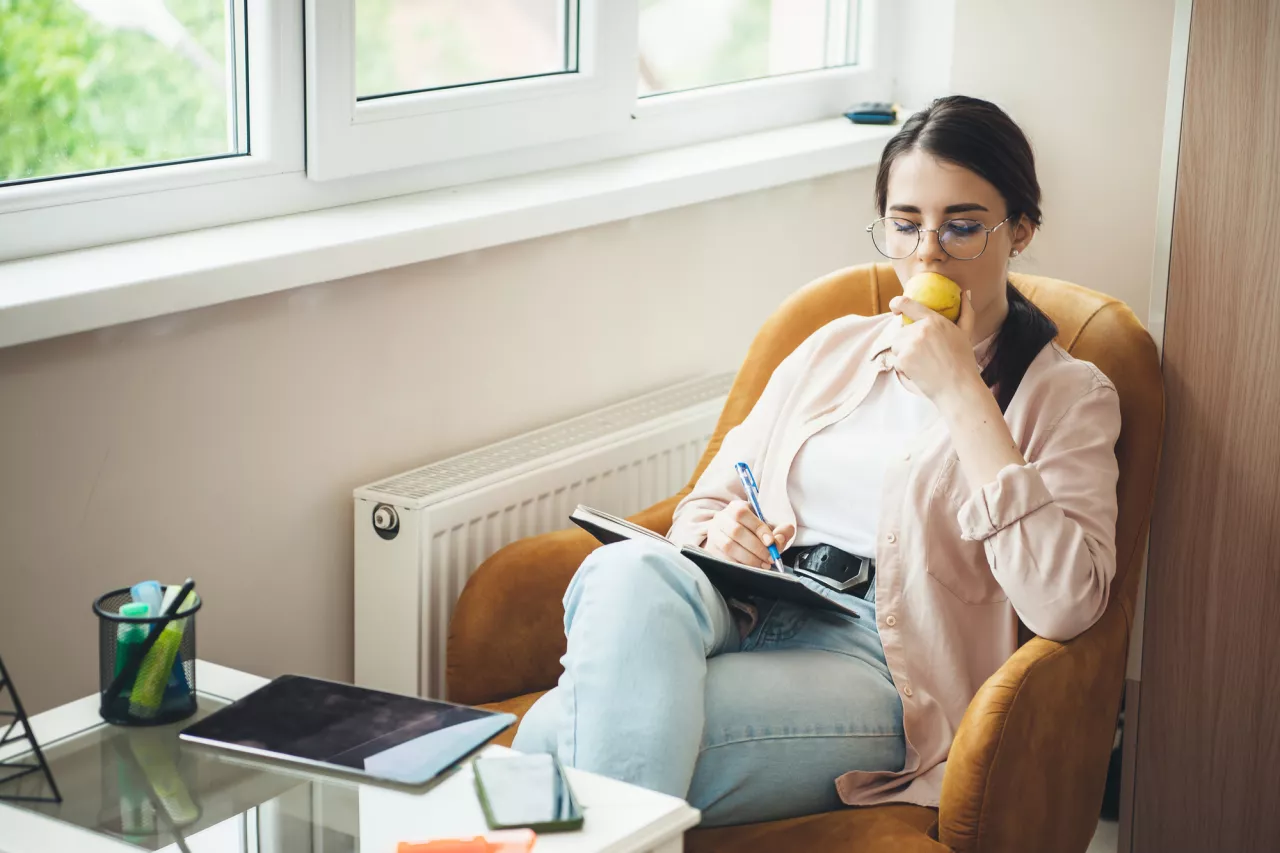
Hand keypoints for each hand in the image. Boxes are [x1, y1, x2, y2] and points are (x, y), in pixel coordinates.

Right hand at [705, 500, 794, 569]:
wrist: (732, 536)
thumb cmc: (753, 530)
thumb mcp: (768, 526)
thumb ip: (780, 530)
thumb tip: (783, 536)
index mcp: (735, 507)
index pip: (744, 515)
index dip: (759, 529)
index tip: (771, 542)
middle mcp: (721, 519)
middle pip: (736, 532)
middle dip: (757, 547)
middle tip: (770, 557)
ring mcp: (714, 534)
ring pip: (729, 546)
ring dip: (749, 558)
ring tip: (763, 564)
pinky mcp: (711, 549)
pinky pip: (724, 558)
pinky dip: (740, 564)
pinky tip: (752, 568)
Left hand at [888, 289, 985, 407]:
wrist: (958, 386)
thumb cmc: (963, 360)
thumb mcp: (966, 332)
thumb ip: (966, 311)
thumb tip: (966, 292)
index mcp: (934, 320)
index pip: (908, 304)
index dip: (897, 303)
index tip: (894, 306)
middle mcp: (920, 330)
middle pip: (902, 332)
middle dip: (908, 342)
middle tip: (925, 354)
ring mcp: (910, 344)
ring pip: (897, 346)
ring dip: (905, 354)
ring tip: (923, 363)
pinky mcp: (903, 359)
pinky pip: (896, 360)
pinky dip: (904, 368)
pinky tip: (919, 371)